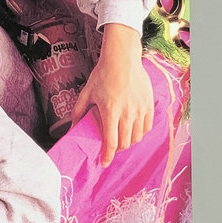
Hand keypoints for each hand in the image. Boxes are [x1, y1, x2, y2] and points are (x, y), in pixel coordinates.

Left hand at [71, 23, 153, 166]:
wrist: (122, 59)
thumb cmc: (102, 75)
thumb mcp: (86, 93)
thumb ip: (78, 112)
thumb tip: (72, 128)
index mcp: (110, 111)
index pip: (111, 142)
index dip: (107, 156)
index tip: (104, 163)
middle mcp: (127, 113)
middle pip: (126, 143)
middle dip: (117, 149)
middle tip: (111, 147)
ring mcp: (140, 110)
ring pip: (138, 137)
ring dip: (129, 142)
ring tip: (121, 138)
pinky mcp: (149, 105)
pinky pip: (147, 127)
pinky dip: (140, 133)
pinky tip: (132, 130)